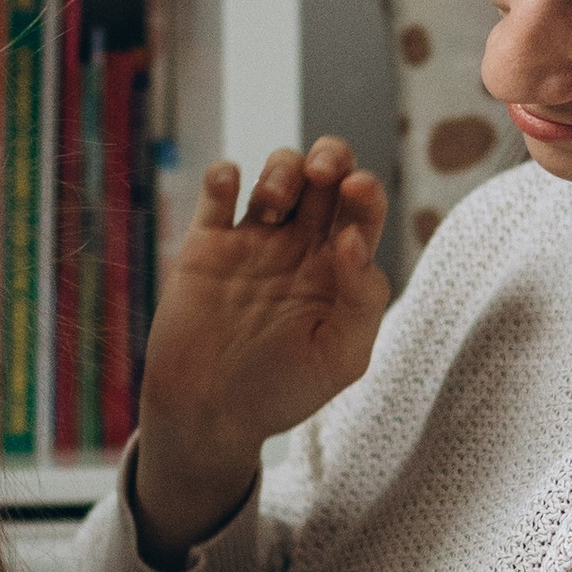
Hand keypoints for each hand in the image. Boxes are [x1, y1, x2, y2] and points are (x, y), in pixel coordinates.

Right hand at [134, 138, 389, 560]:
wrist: (207, 415)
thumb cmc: (281, 392)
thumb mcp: (339, 358)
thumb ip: (362, 300)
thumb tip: (352, 239)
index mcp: (340, 270)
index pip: (362, 211)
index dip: (365, 190)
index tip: (356, 192)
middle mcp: (301, 247)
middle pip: (326, 174)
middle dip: (330, 157)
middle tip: (321, 173)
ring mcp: (253, 242)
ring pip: (278, 172)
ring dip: (282, 168)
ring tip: (272, 203)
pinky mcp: (207, 244)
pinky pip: (217, 192)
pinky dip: (224, 176)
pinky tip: (230, 187)